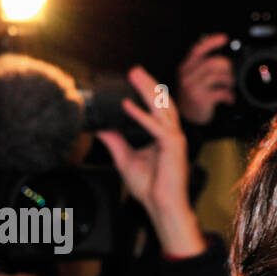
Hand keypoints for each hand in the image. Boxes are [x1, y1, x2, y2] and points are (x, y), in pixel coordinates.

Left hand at [97, 66, 202, 256]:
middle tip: (134, 69)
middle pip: (161, 102)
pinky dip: (141, 115)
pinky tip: (127, 105)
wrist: (162, 206)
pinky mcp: (174, 147)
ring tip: (135, 76)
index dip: (146, 92)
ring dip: (147, 90)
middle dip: (147, 84)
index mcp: (162, 136)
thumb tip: (101, 127)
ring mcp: (175, 140)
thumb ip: (115, 141)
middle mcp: (171, 135)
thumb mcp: (124, 159)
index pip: (156, 108)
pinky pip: (156, 127)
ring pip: (162, 108)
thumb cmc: (150, 187)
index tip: (131, 79)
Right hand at [177, 34, 234, 125]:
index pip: (198, 49)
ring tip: (230, 86)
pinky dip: (229, 95)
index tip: (224, 38)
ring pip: (218, 76)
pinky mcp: (201, 99)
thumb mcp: (193, 78)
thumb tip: (219, 53)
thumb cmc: (194, 95)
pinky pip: (221, 92)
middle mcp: (187, 75)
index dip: (212, 42)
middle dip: (227, 67)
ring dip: (230, 81)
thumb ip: (202, 65)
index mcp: (185, 67)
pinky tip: (229, 99)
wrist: (188, 118)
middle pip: (213, 62)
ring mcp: (193, 87)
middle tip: (231, 73)